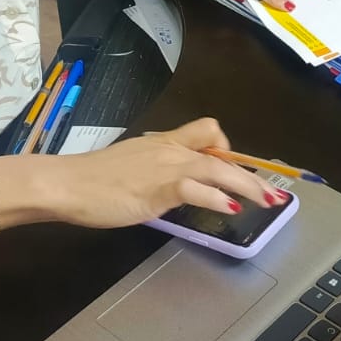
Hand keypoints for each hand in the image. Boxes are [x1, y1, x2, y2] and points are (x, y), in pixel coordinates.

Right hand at [39, 117, 289, 228]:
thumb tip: (166, 186)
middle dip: (251, 175)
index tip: (234, 168)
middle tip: (272, 194)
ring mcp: (166, 167)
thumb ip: (153, 173)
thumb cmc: (91, 181)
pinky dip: (219, 199)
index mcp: (162, 142)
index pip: (206, 130)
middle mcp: (169, 150)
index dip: (226, 148)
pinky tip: (231, 210)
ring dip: (248, 186)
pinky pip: (199, 190)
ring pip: (218, 170)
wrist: (68, 184)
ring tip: (267, 202)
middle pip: (221, 153)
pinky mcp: (160, 188)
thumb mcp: (129, 168)